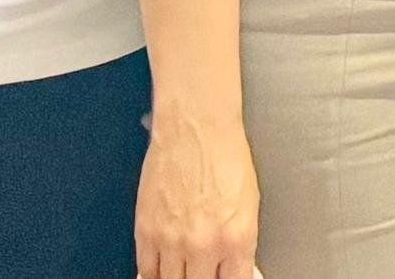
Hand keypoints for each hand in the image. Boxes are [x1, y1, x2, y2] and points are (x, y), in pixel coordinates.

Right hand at [133, 106, 258, 278]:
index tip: (224, 277)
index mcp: (236, 238)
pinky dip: (154, 273)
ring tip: (185, 269)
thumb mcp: (249, 206)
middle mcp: (203, 245)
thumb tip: (235, 270)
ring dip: (178, 277)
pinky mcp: (145, 231)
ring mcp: (171, 241)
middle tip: (204, 270)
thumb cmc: (226, 158)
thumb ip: (239, 245)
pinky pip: (146, 270)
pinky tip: (163, 268)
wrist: (196, 129)